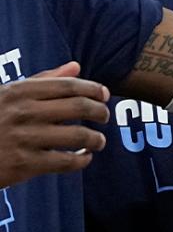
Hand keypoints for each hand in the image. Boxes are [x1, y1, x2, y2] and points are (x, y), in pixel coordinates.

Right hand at [0, 62, 110, 188]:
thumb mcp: (7, 95)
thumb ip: (42, 81)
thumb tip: (76, 67)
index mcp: (19, 91)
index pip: (68, 86)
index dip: (93, 89)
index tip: (104, 95)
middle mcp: (23, 112)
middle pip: (79, 107)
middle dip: (100, 112)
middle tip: (105, 117)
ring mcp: (23, 138)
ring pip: (78, 135)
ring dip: (96, 139)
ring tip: (99, 141)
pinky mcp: (23, 164)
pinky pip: (65, 161)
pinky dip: (82, 160)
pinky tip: (84, 158)